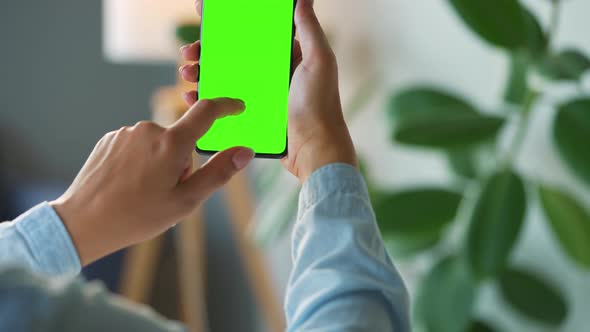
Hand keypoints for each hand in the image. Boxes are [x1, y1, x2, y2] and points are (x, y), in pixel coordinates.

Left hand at [50, 98, 253, 265]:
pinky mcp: (110, 139)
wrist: (83, 222)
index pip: (206, 112)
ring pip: (159, 144)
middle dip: (183, 161)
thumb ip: (219, 173)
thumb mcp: (186, 201)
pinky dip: (141, 162)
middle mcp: (149, 130)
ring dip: (160, 162)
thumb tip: (245, 152)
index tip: (238, 106)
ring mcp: (126, 133)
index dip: (227, 106)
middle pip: (181, 139)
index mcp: (171, 143)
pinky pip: (138, 146)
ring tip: (144, 192)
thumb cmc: (137, 216)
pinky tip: (128, 185)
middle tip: (168, 191)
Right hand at [182, 0, 356, 182]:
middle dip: (206, 50)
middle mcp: (268, 75)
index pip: (250, 33)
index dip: (227, 24)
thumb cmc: (320, 106)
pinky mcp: (250, 118)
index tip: (204, 13)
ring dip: (200, 72)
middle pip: (230, 55)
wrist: (314, 151)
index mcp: (283, 57)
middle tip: (189, 52)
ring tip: (188, 73)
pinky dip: (204, 98)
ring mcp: (258, 97)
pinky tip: (191, 96)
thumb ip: (309, 29)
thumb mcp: (319, 62)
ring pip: (222, 79)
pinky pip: (221, 105)